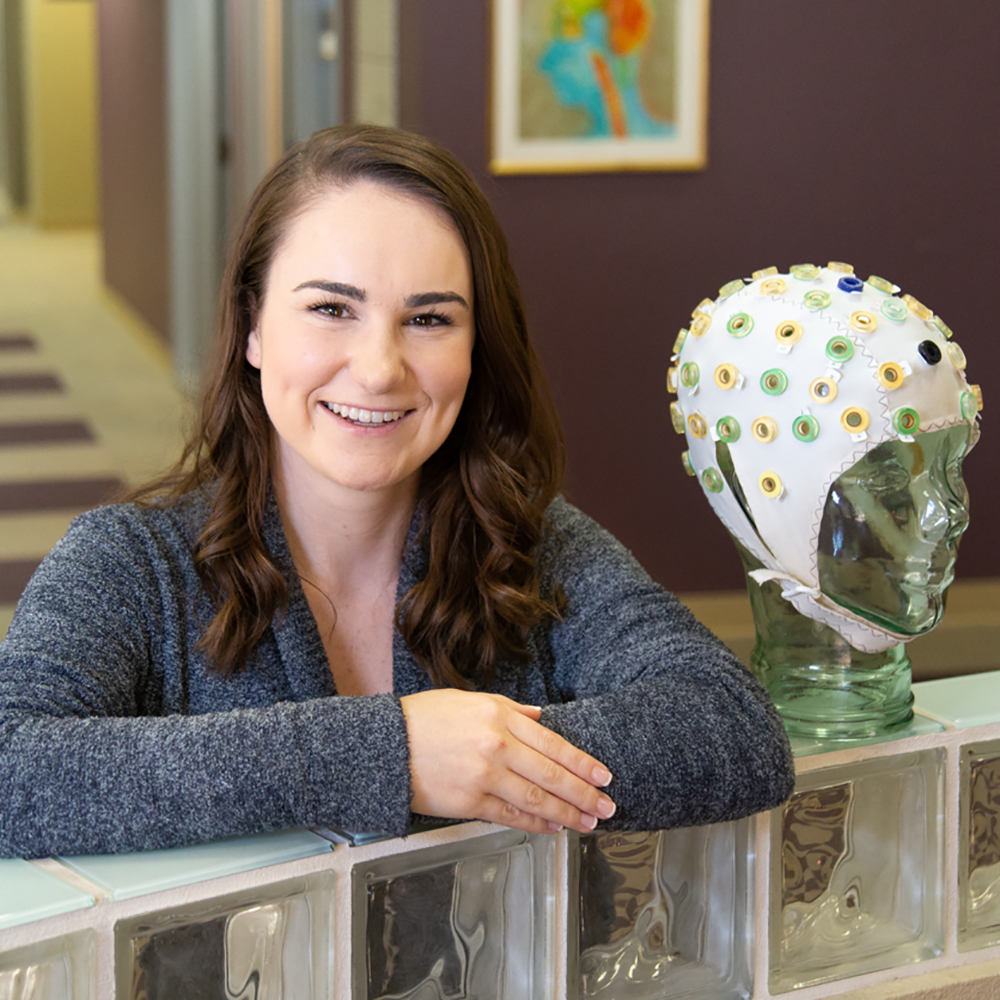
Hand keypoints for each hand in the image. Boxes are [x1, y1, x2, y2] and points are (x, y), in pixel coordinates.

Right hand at [399, 689, 614, 834]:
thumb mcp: (470, 700)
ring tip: (588, 822)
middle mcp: (497, 746)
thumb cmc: (425, 718)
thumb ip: (510, 709)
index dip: (582, 763)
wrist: (386, 745)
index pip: (553, 743)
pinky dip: (536, 824)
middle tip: (607, 806)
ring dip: (568, 814)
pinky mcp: (470, 803)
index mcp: (499, 716)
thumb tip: (540, 717)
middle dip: (585, 793)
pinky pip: (511, 817)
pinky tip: (553, 828)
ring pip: (537, 801)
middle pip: (552, 775)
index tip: (603, 775)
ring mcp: (485, 777)